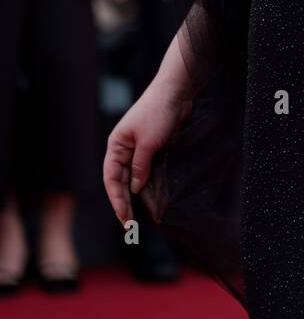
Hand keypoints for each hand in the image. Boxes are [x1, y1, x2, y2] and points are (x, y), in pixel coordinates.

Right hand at [103, 78, 192, 225]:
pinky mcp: (154, 149)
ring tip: (143, 218)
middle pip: (121, 181)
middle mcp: (125, 149)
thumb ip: (140, 167)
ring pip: (135, 179)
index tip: (124, 218)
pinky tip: (153, 199)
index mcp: (116, 145)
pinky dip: (150, 185)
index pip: (111, 179)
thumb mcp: (148, 142)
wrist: (177, 91)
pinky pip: (149, 172)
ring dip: (138, 197)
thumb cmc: (158, 112)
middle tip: (131, 227)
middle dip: (125, 203)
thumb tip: (135, 189)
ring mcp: (139, 149)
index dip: (116, 200)